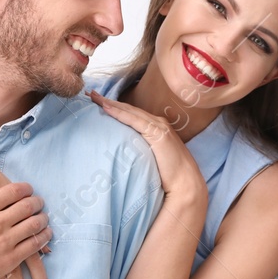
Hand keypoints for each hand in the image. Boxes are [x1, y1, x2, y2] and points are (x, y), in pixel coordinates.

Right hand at [0, 168, 52, 278]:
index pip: (14, 192)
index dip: (26, 188)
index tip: (29, 189)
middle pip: (28, 207)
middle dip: (37, 202)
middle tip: (39, 202)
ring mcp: (4, 243)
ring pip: (34, 226)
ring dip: (43, 219)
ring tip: (44, 217)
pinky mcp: (9, 261)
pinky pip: (33, 247)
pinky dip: (43, 239)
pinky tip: (45, 235)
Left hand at [86, 90, 206, 206]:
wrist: (187, 183)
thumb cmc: (170, 176)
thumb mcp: (151, 159)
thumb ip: (140, 152)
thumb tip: (123, 156)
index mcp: (157, 127)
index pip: (131, 114)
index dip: (115, 107)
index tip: (98, 103)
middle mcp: (158, 122)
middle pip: (128, 109)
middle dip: (108, 101)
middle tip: (91, 94)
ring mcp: (158, 126)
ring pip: (129, 111)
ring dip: (110, 103)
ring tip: (94, 97)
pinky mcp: (157, 133)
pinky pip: (134, 120)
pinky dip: (119, 113)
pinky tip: (106, 108)